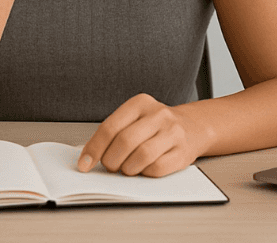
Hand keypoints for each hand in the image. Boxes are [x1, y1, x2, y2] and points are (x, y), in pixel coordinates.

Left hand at [76, 93, 212, 176]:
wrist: (192, 128)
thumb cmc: (155, 126)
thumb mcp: (135, 119)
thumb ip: (114, 133)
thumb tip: (88, 157)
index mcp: (141, 103)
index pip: (110, 127)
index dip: (94, 148)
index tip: (84, 164)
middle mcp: (159, 115)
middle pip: (125, 142)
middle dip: (111, 160)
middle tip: (110, 166)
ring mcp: (173, 133)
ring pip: (142, 156)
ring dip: (128, 168)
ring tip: (127, 168)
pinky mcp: (182, 153)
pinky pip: (157, 168)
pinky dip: (145, 173)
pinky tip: (144, 168)